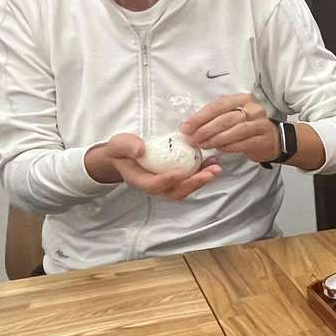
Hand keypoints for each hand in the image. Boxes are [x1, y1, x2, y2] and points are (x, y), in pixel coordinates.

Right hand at [88, 133, 221, 200]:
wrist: (124, 156)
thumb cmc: (122, 151)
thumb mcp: (119, 144)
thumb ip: (128, 146)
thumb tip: (141, 150)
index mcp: (140, 180)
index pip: (154, 185)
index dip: (167, 180)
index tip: (179, 172)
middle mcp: (155, 185)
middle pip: (176, 191)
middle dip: (193, 183)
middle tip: (209, 174)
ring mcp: (167, 183)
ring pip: (186, 187)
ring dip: (202, 179)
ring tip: (216, 168)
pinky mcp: (176, 177)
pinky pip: (190, 178)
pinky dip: (202, 172)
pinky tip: (213, 162)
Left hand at [181, 93, 279, 159]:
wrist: (273, 140)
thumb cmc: (248, 127)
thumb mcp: (233, 116)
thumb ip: (215, 118)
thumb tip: (190, 126)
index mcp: (242, 99)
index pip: (218, 105)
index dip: (200, 116)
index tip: (186, 127)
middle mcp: (253, 109)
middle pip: (225, 118)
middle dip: (205, 129)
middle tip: (192, 139)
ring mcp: (260, 124)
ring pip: (234, 131)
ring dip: (215, 139)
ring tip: (203, 145)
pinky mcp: (263, 139)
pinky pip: (242, 143)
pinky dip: (228, 147)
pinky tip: (218, 149)